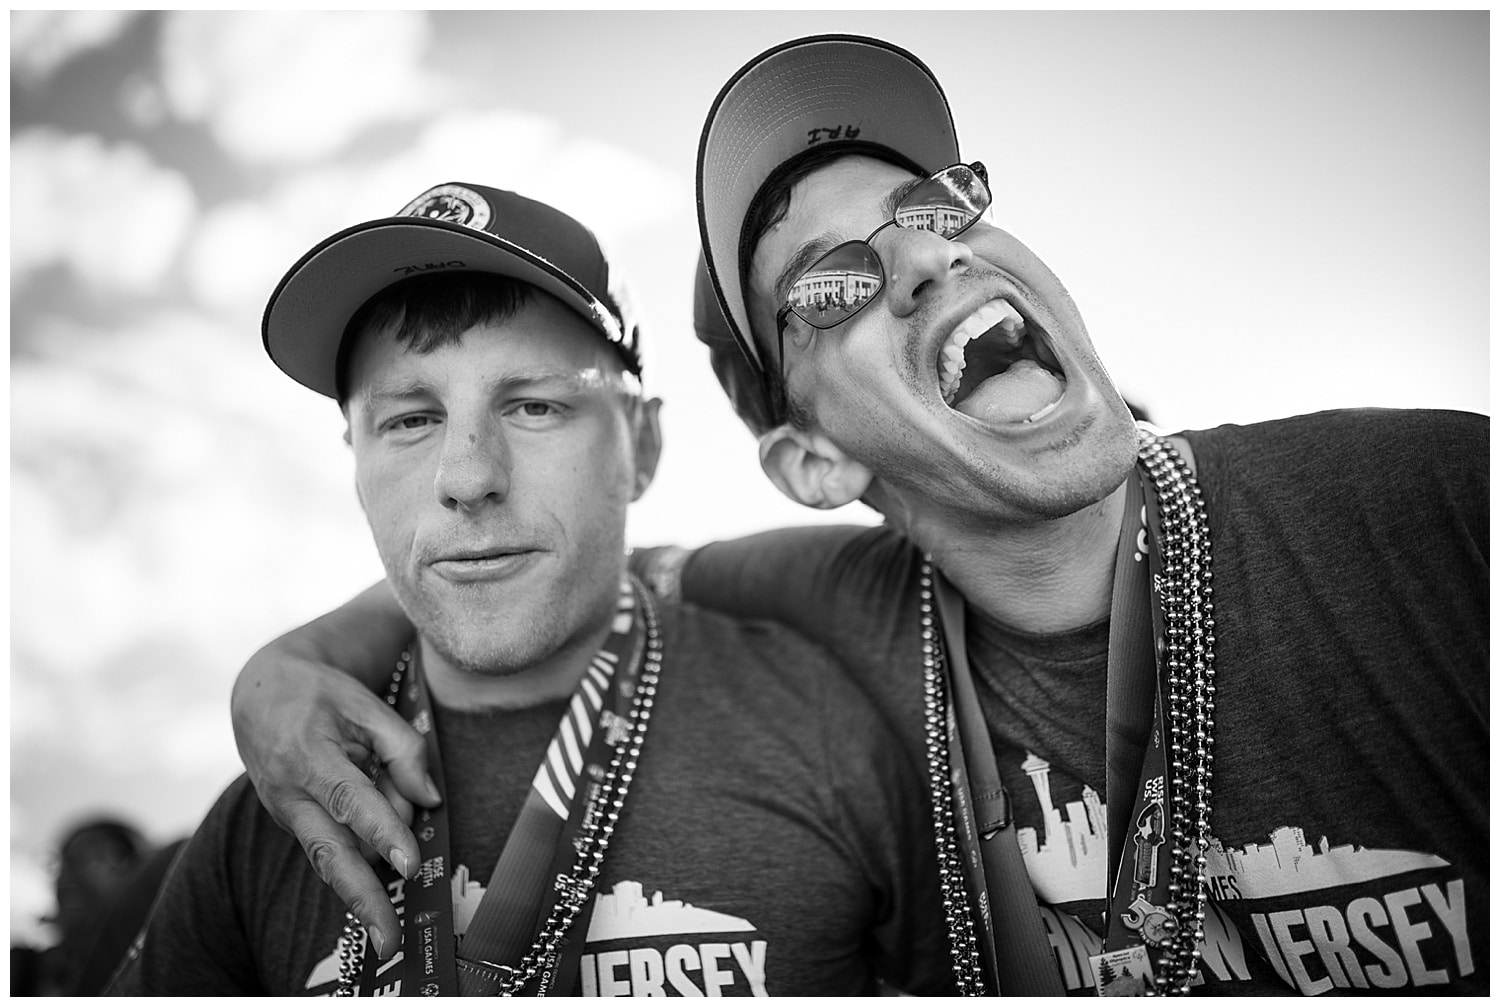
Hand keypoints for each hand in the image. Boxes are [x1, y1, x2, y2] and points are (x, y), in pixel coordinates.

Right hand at [231, 632, 437, 958]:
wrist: (259, 695)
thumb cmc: (320, 697)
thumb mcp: (366, 704)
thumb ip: (403, 749)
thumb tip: (429, 800)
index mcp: (309, 756)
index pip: (351, 799)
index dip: (381, 831)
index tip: (409, 862)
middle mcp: (292, 795)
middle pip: (330, 854)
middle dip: (362, 899)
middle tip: (390, 941)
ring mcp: (289, 816)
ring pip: (336, 856)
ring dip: (376, 852)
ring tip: (398, 823)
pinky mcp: (296, 826)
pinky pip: (337, 845)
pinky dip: (365, 843)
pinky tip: (384, 830)